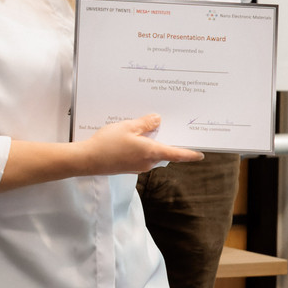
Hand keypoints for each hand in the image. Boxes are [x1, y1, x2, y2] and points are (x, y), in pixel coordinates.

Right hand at [81, 115, 202, 174]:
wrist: (87, 160)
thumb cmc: (107, 144)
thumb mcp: (127, 126)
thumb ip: (145, 124)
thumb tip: (157, 120)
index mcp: (151, 152)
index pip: (176, 154)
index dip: (190, 154)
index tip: (200, 155)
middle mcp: (147, 162)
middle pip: (164, 152)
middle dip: (167, 141)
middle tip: (169, 128)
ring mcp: (137, 166)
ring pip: (152, 153)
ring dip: (152, 142)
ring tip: (146, 127)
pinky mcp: (128, 167)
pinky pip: (141, 155)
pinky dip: (142, 146)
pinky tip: (133, 137)